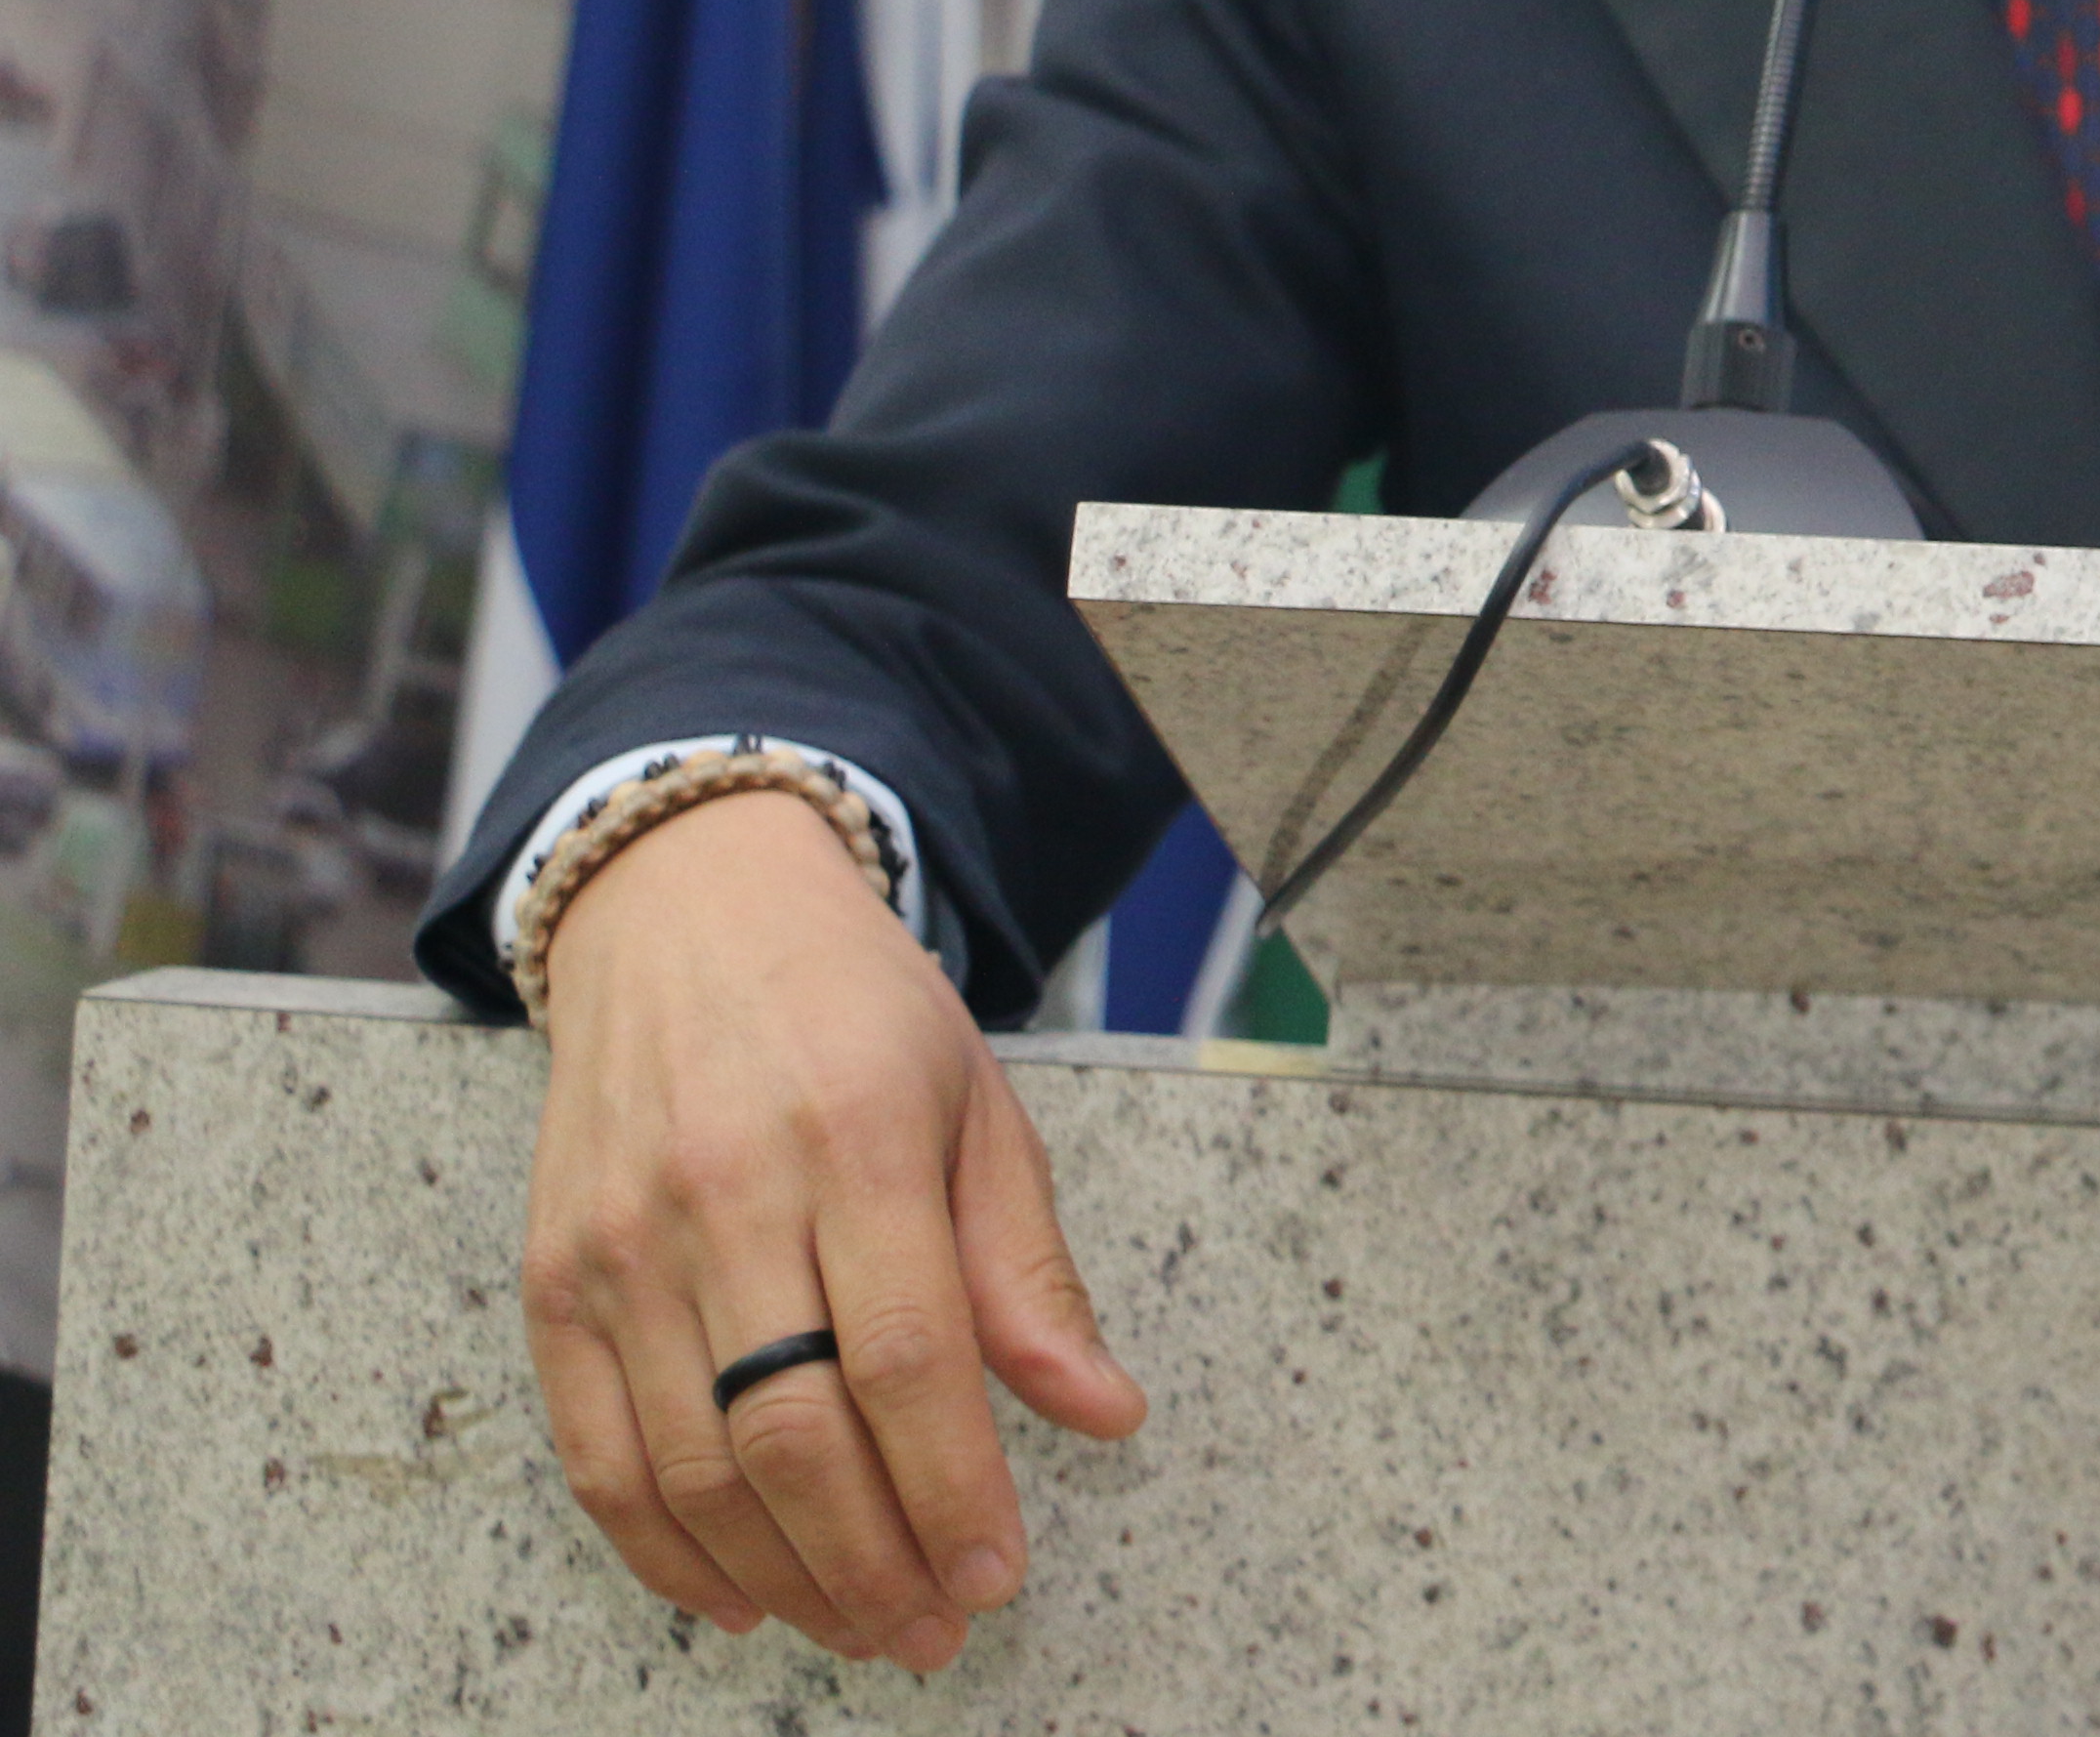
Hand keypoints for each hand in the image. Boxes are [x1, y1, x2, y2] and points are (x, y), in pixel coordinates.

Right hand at [518, 791, 1144, 1667]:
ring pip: (691, 1464)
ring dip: (780, 1576)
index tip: (998, 1577)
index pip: (910, 1360)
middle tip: (933, 1632)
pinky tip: (738, 1596)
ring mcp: (621, 1245)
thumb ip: (1029, 1270)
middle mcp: (727, 1195)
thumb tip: (1105, 1413)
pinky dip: (663, 1550)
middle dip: (871, 1562)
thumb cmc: (858, 1012)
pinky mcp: (550, 1280)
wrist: (687, 911)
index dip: (955, 1491)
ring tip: (860, 1627)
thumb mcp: (977, 1104)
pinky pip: (597, 1454)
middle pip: (793, 1433)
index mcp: (858, 1139)